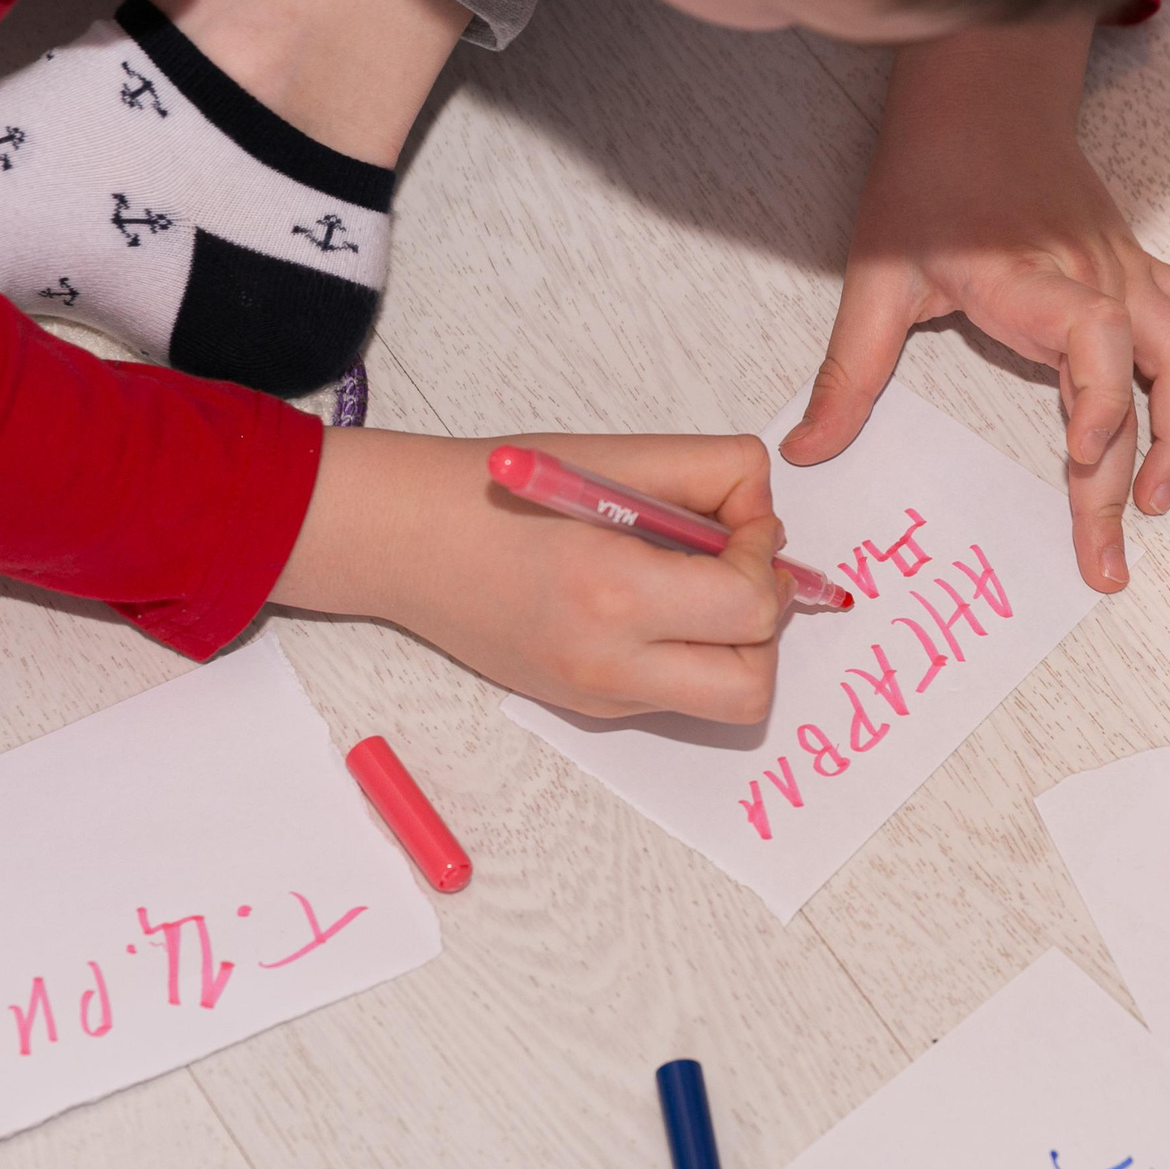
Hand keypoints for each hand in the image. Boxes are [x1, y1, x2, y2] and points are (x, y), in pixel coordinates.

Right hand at [277, 428, 790, 722]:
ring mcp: (599, 699)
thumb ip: (710, 478)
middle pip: (753, 686)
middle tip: (735, 567)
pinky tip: (651, 604)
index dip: (765, 555)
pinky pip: (677, 695)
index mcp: (615, 594)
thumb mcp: (612, 457)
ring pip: (724, 703)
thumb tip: (767, 518)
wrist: (402, 543)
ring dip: (734, 646)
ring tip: (695, 586)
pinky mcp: (589, 711)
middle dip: (765, 622)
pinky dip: (690, 653)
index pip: (751, 606)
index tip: (740, 520)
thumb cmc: (497, 490)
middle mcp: (610, 666)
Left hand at [778, 20, 1169, 593]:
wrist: (983, 91)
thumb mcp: (875, 275)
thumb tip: (806, 450)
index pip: (1098, 336)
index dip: (1101, 399)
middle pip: (1155, 372)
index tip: (1080, 456)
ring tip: (1155, 500)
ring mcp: (1125, 269)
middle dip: (1140, 470)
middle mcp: (1095, 275)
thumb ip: (847, 370)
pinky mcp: (1136, 266)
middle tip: (1105, 557)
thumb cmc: (930, 176)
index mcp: (1032, 278)